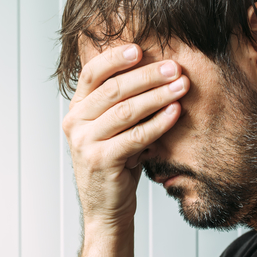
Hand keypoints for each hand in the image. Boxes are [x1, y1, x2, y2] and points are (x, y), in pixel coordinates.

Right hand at [62, 44, 188, 232]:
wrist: (105, 207)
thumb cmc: (115, 161)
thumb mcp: (113, 127)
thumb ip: (122, 101)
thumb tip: (156, 68)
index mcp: (76, 109)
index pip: (92, 74)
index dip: (115, 58)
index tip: (140, 49)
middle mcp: (75, 122)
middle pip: (113, 89)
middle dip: (147, 76)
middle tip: (174, 68)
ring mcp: (85, 142)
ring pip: (126, 111)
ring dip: (157, 95)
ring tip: (181, 86)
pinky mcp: (100, 161)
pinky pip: (135, 136)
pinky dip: (158, 123)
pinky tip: (175, 112)